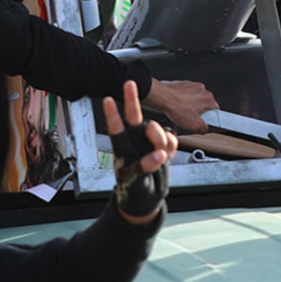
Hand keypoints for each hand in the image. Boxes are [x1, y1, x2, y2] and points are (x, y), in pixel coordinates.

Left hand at [104, 78, 176, 225]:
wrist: (148, 198)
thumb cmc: (135, 190)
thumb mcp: (136, 182)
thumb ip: (146, 167)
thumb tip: (159, 154)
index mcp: (123, 150)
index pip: (116, 130)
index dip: (113, 115)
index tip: (108, 100)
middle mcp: (135, 142)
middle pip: (134, 117)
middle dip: (132, 99)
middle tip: (129, 83)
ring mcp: (149, 143)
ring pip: (156, 129)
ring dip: (160, 138)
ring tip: (161, 155)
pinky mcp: (163, 146)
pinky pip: (170, 138)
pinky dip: (172, 145)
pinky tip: (168, 154)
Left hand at [145, 77, 217, 133]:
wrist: (162, 97)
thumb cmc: (176, 108)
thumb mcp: (194, 125)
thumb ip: (204, 129)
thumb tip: (204, 129)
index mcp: (208, 98)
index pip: (215, 110)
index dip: (210, 118)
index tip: (204, 121)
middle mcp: (202, 90)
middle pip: (204, 104)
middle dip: (198, 112)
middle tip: (190, 118)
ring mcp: (192, 85)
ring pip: (194, 99)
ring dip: (189, 105)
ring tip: (181, 112)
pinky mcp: (183, 84)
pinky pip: (185, 94)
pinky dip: (182, 99)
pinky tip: (176, 105)